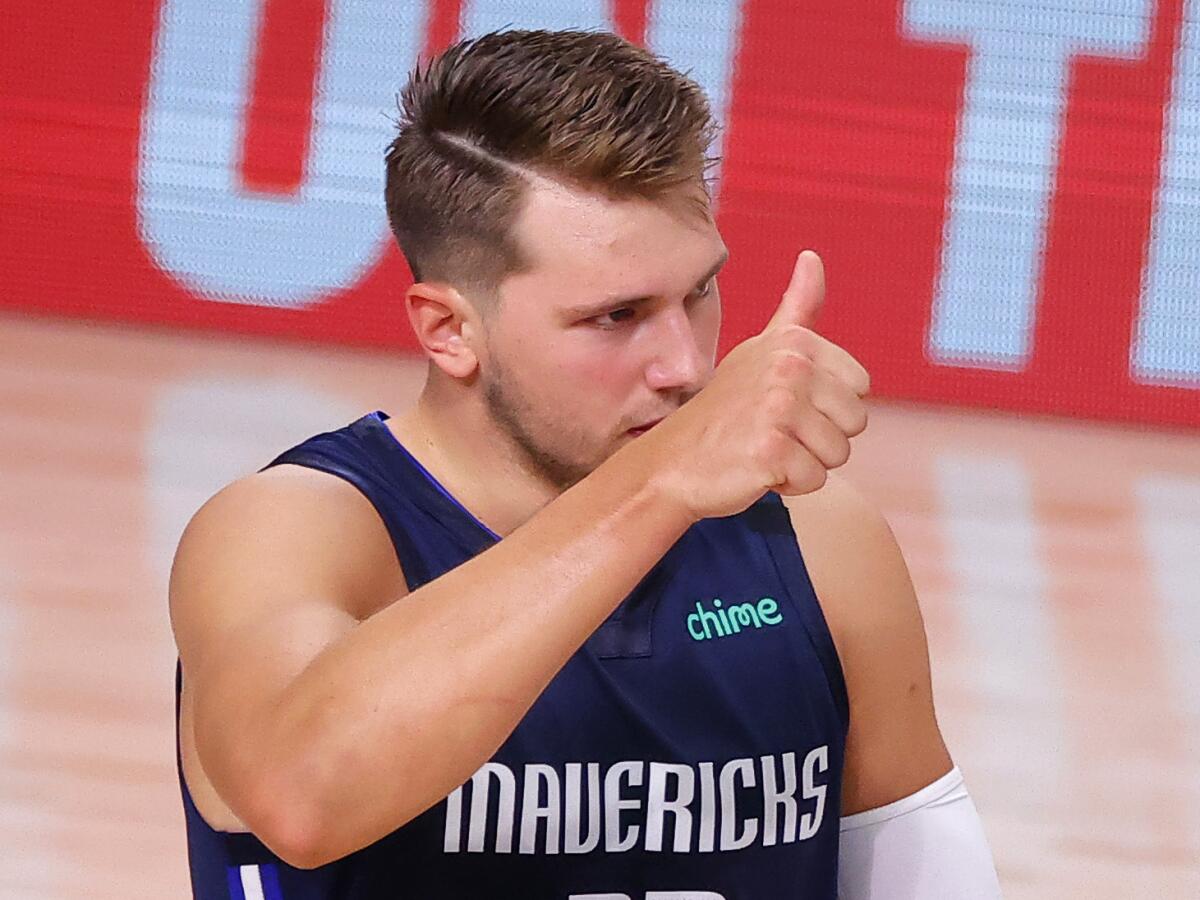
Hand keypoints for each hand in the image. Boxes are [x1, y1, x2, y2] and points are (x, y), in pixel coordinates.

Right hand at [639, 250, 870, 520]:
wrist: (673, 462)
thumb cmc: (724, 412)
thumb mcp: (761, 351)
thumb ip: (797, 308)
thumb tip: (812, 257)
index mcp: (794, 344)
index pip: (860, 386)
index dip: (828, 406)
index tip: (788, 405)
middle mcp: (788, 370)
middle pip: (855, 422)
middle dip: (821, 437)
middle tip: (775, 431)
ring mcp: (778, 410)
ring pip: (838, 454)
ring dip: (806, 462)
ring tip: (766, 449)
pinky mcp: (771, 450)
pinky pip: (815, 480)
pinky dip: (790, 484)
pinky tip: (758, 469)